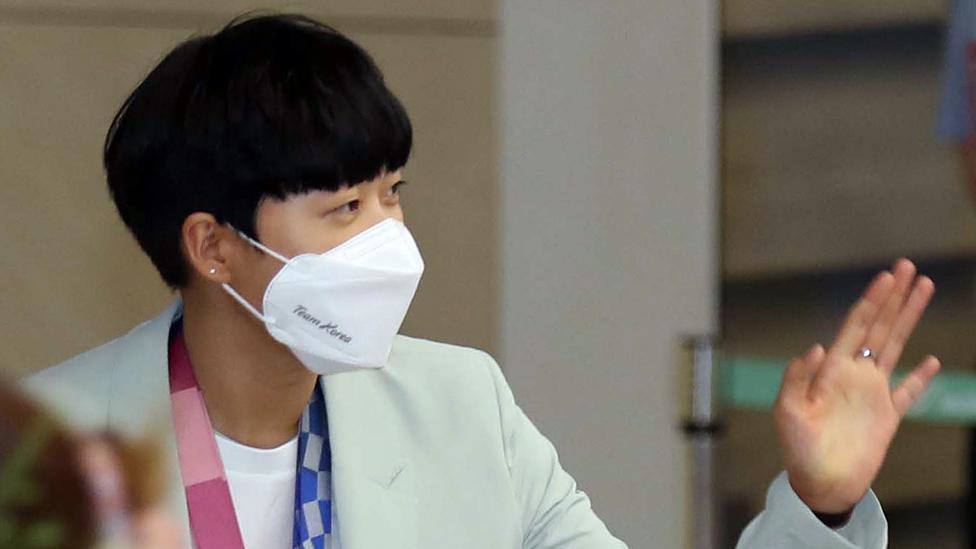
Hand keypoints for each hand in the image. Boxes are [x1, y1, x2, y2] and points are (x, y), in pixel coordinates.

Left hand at [773, 259, 940, 512]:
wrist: (819, 483)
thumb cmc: (797, 448)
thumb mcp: (786, 411)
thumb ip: (797, 378)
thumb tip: (816, 348)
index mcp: (833, 369)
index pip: (856, 325)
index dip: (872, 300)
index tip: (887, 276)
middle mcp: (855, 374)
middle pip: (879, 326)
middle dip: (894, 296)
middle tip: (908, 266)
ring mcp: (873, 393)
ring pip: (896, 346)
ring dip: (908, 318)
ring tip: (924, 290)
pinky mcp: (888, 417)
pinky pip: (909, 392)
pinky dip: (921, 377)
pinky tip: (932, 360)